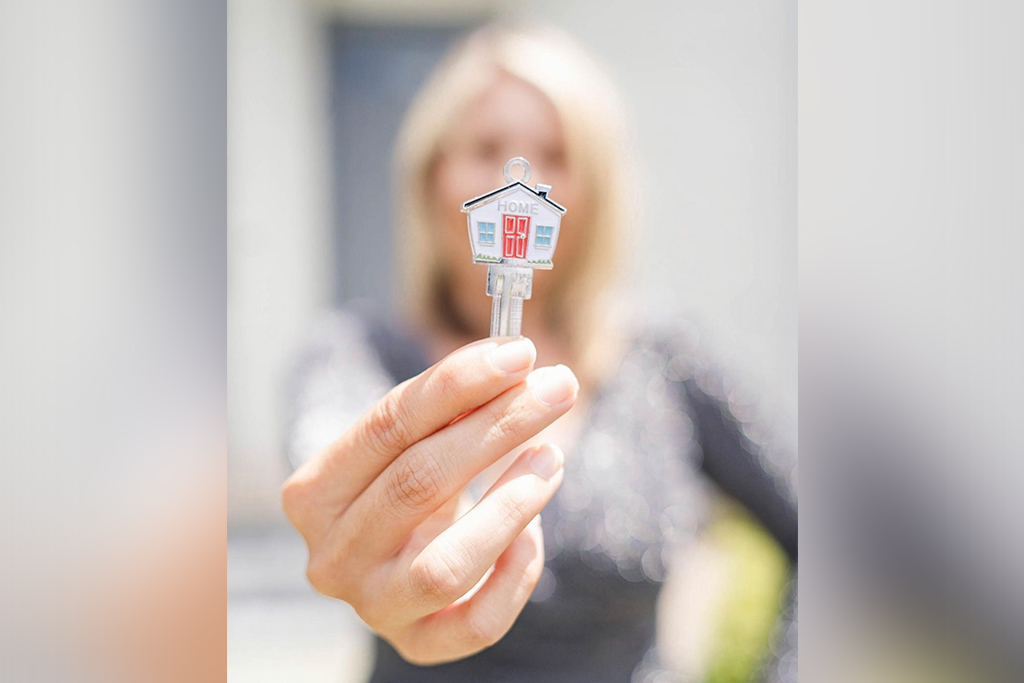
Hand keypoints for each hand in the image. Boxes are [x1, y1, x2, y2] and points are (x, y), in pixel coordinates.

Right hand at [282, 337, 577, 663]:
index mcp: (312, 494)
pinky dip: (517, 573)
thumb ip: (450, 404)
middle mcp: (331, 558)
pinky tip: (534, 531)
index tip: (518, 354)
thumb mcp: (415, 439)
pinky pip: (478, 623)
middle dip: (498, 427)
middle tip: (557, 389)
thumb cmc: (412, 479)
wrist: (402, 554)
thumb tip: (515, 366)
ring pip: (446, 566)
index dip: (456, 385)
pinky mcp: (419, 645)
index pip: (386, 427)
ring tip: (551, 456)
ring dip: (510, 504)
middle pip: (418, 483)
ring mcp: (373, 609)